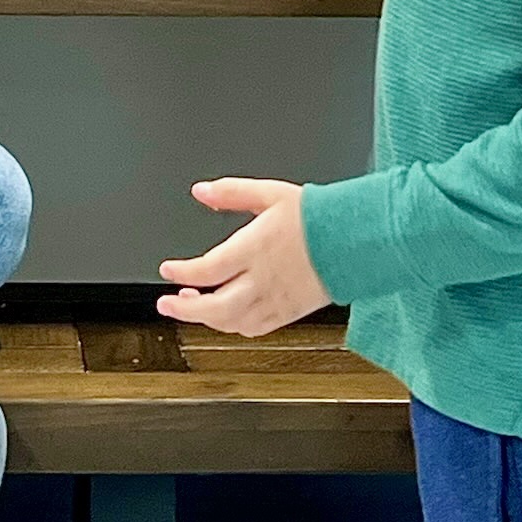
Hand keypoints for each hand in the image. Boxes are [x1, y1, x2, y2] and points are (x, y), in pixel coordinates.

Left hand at [156, 179, 331, 337]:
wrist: (355, 239)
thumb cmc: (318, 216)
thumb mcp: (270, 193)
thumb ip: (231, 192)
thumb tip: (201, 191)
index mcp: (254, 249)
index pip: (208, 269)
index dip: (182, 272)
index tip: (168, 269)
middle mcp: (262, 280)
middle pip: (215, 307)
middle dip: (184, 309)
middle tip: (166, 304)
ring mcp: (276, 300)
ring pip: (232, 323)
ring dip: (207, 319)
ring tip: (193, 306)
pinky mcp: (289, 312)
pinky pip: (256, 329)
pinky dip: (234, 327)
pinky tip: (227, 317)